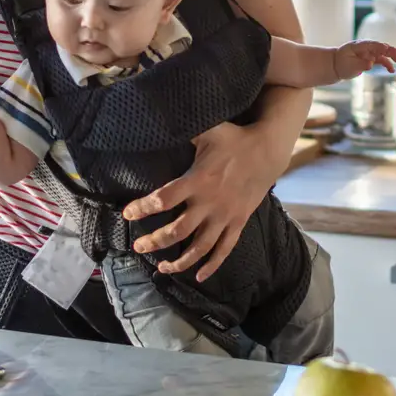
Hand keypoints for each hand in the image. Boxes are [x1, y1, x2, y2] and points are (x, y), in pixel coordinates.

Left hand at [122, 121, 281, 280]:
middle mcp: (209, 203)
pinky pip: (225, 249)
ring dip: (180, 261)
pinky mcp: (238, 222)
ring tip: (162, 268)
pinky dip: (212, 265)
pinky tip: (199, 277)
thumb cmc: (234, 139)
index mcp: (197, 180)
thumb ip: (185, 128)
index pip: (164, 199)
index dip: (143, 208)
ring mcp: (225, 216)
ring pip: (200, 247)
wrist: (268, 152)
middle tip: (138, 247)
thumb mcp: (209, 130)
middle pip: (178, 231)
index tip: (128, 214)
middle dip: (155, 241)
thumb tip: (161, 118)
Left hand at [334, 40, 395, 81]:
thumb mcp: (349, 66)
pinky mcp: (372, 58)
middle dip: (389, 50)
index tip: (386, 48)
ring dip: (391, 56)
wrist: (337, 66)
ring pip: (382, 53)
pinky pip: (381, 60)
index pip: (369, 45)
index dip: (378, 46)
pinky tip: (392, 70)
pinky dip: (387, 64)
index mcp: (357, 46)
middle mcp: (365, 48)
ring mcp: (369, 52)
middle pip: (378, 47)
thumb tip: (371, 64)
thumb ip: (360, 64)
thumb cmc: (342, 64)